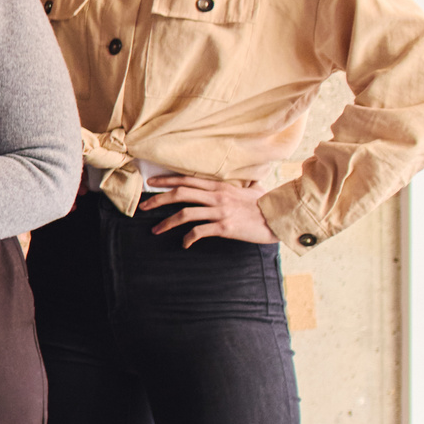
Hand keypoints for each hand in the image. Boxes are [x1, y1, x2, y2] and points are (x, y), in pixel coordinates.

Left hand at [142, 172, 273, 246]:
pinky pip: (199, 232)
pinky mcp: (225, 227)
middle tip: (142, 206)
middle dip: (157, 199)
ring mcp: (220, 212)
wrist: (280, 218)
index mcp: (220, 186)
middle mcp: (217, 196)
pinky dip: (188, 238)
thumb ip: (244, 183)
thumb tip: (249, 179)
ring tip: (155, 229)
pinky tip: (184, 244)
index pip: (187, 179)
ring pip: (185, 214)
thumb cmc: (267, 204)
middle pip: (179, 194)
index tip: (150, 183)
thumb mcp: (253, 188)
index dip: (166, 180)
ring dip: (166, 222)